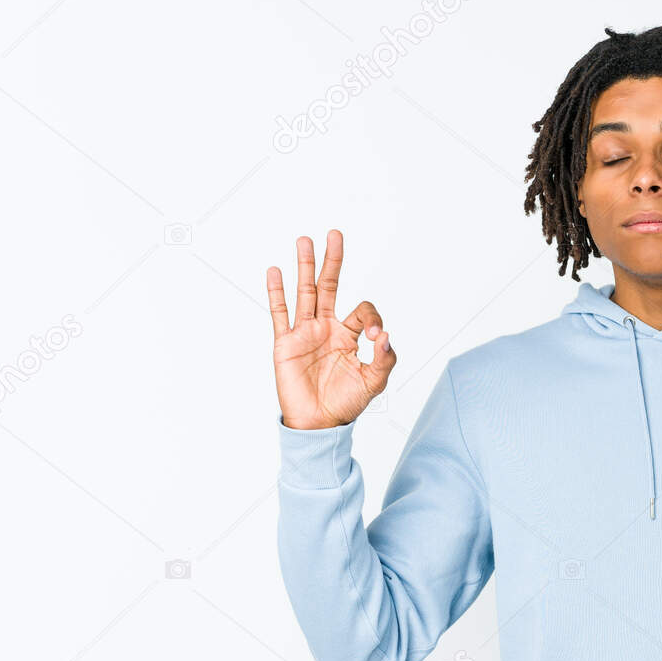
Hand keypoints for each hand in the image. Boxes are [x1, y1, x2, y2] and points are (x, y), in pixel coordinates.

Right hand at [269, 230, 394, 429]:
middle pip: (329, 287)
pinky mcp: (285, 343)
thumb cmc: (346, 404)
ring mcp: (305, 333)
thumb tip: (386, 335)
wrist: (319, 425)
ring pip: (304, 293)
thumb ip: (385, 359)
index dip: (371, 317)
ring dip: (305, 266)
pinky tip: (275, 271)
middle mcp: (326, 328)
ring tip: (305, 241)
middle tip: (335, 235)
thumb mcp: (374, 382)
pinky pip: (280, 313)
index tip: (375, 335)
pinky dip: (276, 292)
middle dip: (333, 262)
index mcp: (349, 336)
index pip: (362, 311)